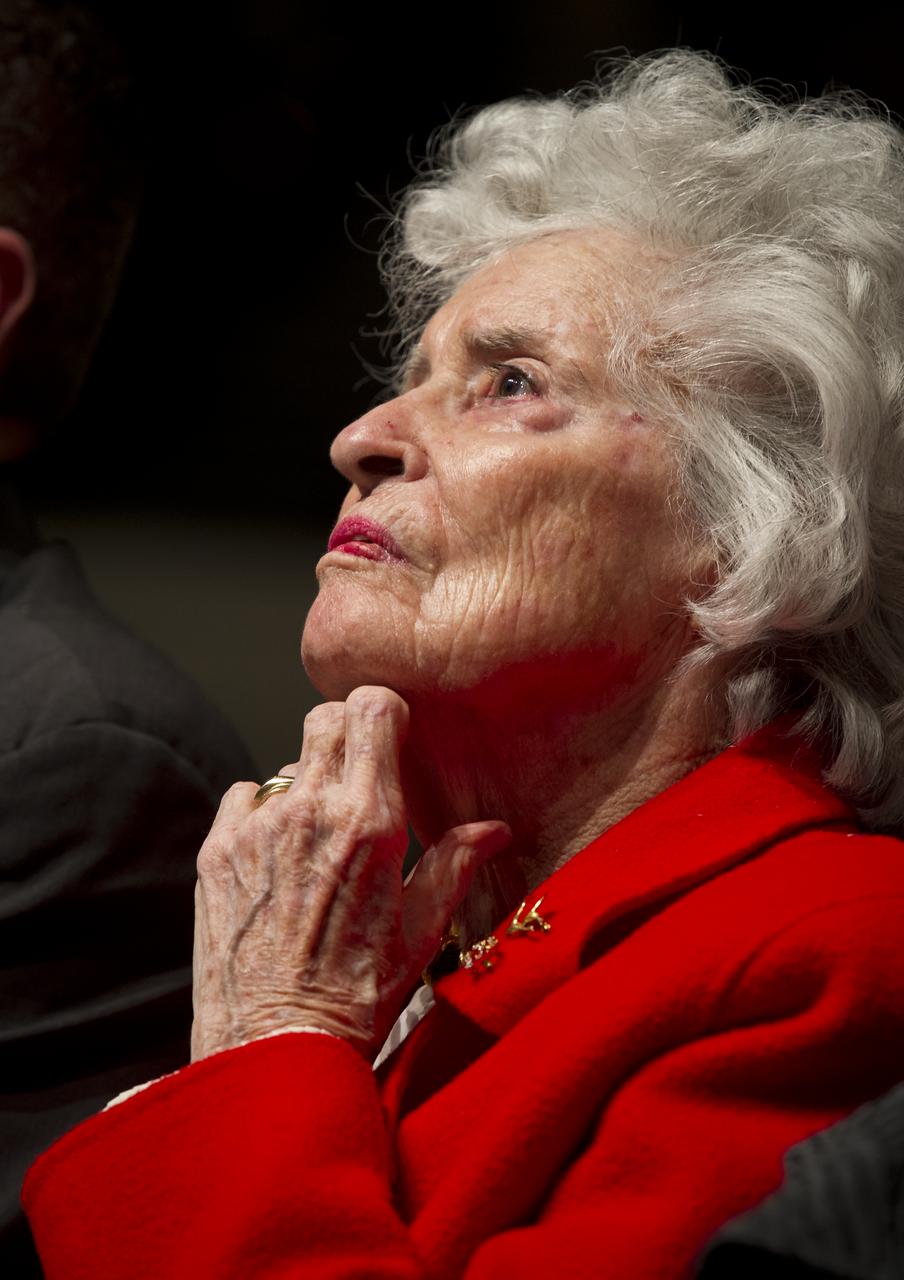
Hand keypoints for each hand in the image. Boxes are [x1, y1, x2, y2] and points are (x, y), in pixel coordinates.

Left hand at [191, 686, 509, 1062]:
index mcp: (370, 823)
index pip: (373, 709)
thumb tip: (495, 828)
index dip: (385, 713)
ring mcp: (256, 828)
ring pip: (287, 763)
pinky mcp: (216, 850)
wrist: (271, 1048)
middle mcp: (309, 811)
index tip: (394, 737)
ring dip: (307, 785)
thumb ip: (456, 864)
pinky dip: (264, 812)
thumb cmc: (358, 997)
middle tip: (360, 776)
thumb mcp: (422, 933)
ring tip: (319, 841)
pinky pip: (245, 797)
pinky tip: (278, 857)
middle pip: (325, 718)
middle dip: (348, 734)